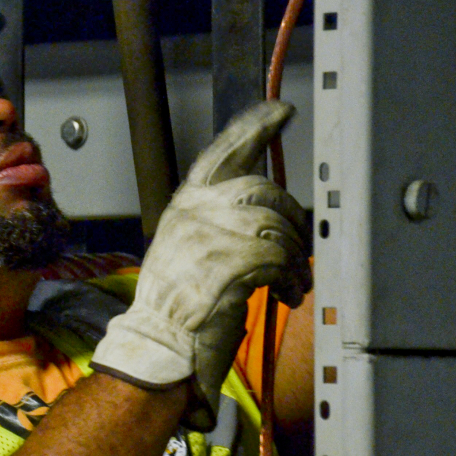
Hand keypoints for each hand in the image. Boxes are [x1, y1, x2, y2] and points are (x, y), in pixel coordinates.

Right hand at [90, 101, 311, 429]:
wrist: (159, 344)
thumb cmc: (177, 303)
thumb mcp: (189, 246)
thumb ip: (219, 221)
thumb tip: (266, 210)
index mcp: (185, 204)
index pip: (222, 151)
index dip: (255, 126)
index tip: (280, 111)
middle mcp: (195, 213)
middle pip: (263, 189)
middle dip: (290, 218)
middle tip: (295, 246)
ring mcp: (211, 238)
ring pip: (277, 225)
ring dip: (293, 257)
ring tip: (288, 281)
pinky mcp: (230, 266)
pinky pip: (281, 258)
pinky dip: (291, 279)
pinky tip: (285, 294)